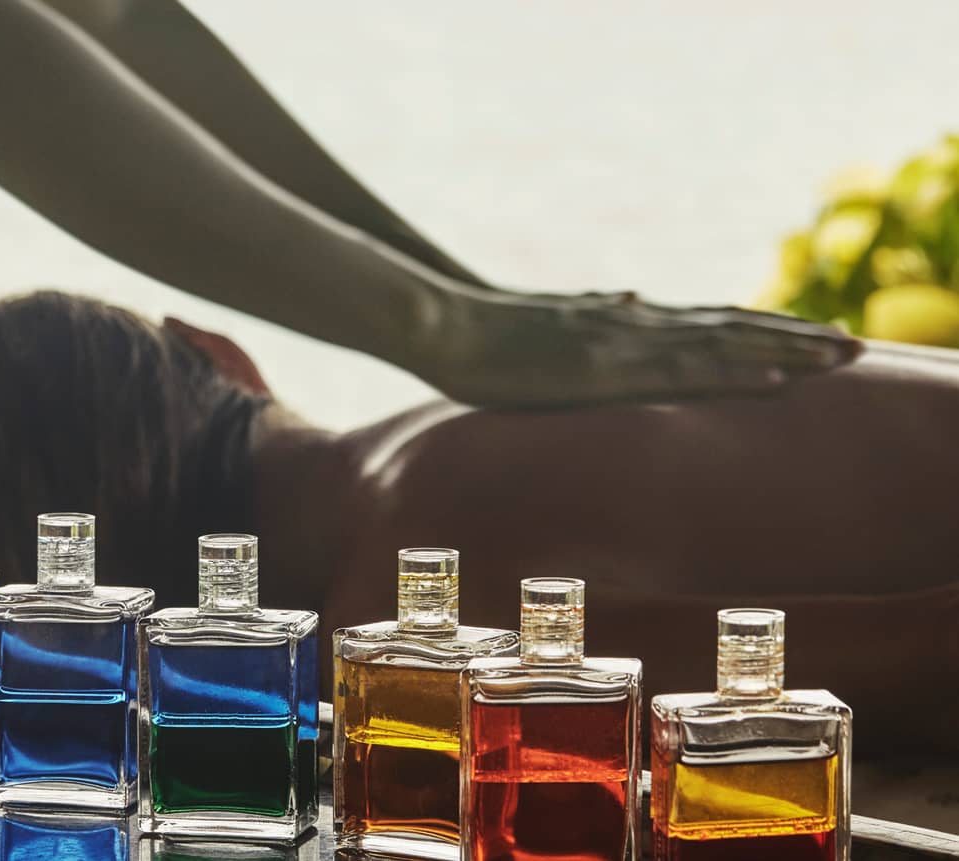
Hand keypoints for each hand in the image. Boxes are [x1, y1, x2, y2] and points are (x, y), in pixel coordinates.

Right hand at [421, 290, 861, 406]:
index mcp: (623, 317)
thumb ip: (594, 306)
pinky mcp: (606, 370)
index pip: (709, 320)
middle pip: (732, 327)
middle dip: (796, 338)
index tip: (812, 335)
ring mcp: (623, 345)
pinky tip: (773, 381)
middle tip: (856, 346)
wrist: (444, 324)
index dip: (763, 327)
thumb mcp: (551, 313)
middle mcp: (634, 323)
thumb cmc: (485, 329)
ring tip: (840, 359)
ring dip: (786, 353)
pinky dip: (734, 375)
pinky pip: (682, 375)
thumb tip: (629, 293)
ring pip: (722, 346)